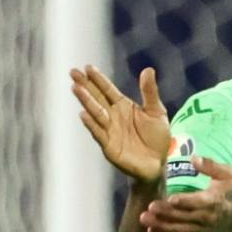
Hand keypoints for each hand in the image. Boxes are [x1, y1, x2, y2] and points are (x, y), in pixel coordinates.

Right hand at [70, 64, 170, 184]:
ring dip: (86, 101)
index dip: (98, 79)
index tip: (88, 67)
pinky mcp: (109, 146)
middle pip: (96, 98)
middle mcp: (112, 116)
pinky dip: (91, 124)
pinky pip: (99, 133)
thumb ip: (150, 92)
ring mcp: (109, 131)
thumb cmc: (157, 138)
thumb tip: (148, 69)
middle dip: (85, 85)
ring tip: (76, 88)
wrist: (158, 164)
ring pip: (95, 113)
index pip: (107, 89)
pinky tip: (83, 114)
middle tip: (73, 72)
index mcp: (122, 106)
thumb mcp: (156, 111)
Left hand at [139, 156, 231, 231]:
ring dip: (161, 226)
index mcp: (214, 200)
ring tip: (144, 219)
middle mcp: (208, 218)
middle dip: (164, 213)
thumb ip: (210, 166)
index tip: (169, 199)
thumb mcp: (228, 173)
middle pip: (183, 217)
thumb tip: (193, 158)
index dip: (183, 202)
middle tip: (148, 209)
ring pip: (179, 230)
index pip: (196, 202)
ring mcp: (204, 231)